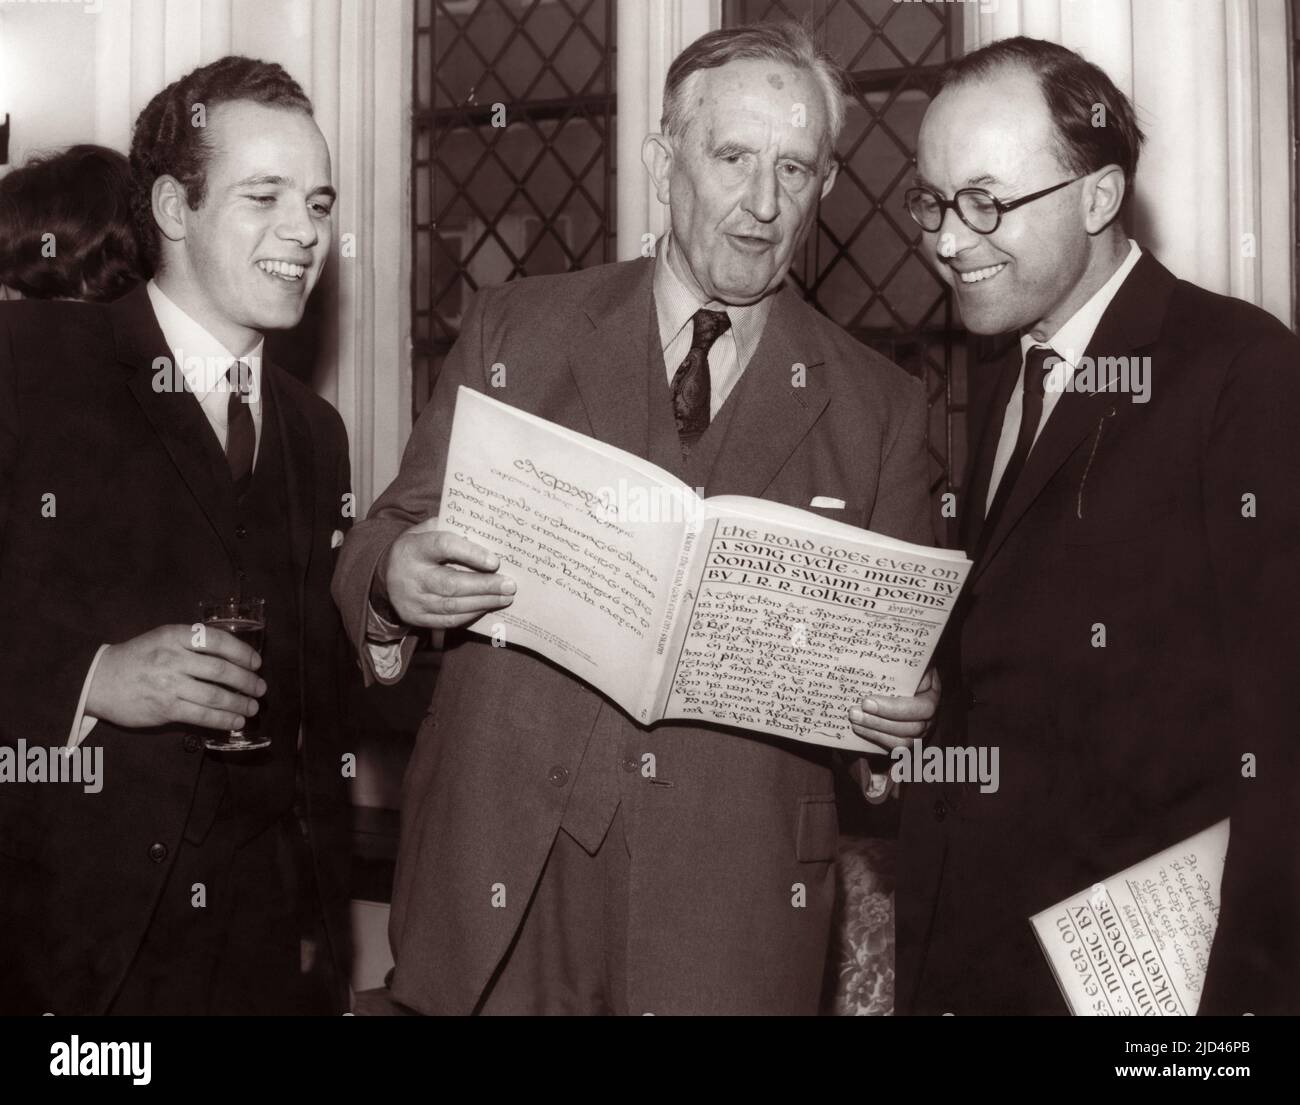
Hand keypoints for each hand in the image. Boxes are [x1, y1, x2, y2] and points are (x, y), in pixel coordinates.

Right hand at [85, 624, 265, 731]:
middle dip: (248, 681)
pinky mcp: (165, 708)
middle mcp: (174, 659)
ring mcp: (169, 685)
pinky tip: (235, 722)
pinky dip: (224, 720)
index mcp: (175, 636)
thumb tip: (232, 657)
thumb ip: (193, 643)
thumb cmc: (137, 657)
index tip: (256, 663)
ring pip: (216, 696)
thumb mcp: (163, 638)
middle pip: (222, 671)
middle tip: (260, 688)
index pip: (219, 641)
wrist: (98, 680)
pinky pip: (202, 716)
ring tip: (252, 708)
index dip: (243, 653)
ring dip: (240, 704)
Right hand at [377, 520, 515, 628]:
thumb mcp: (425, 530)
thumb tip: (486, 535)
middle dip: (484, 585)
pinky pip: (448, 620)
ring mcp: (412, 600)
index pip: (443, 547)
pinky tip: (487, 607)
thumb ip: (451, 528)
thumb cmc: (417, 549)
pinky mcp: (415, 618)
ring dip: (483, 602)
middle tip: (509, 584)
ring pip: (452, 605)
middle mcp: (410, 576)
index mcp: (413, 548)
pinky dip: (471, 614)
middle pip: (451, 583)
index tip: (495, 561)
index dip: (471, 553)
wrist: (384, 576)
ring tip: (505, 597)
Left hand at [847, 667, 939, 750]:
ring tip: (854, 721)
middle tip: (854, 713)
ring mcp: (921, 729)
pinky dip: (876, 739)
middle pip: (912, 728)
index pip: (921, 708)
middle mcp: (930, 715)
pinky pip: (896, 747)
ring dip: (876, 732)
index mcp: (932, 693)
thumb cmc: (905, 664)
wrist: (907, 673)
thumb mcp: (907, 659)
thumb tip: (873, 657)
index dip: (894, 709)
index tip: (867, 701)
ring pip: (904, 741)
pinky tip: (859, 729)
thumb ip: (897, 662)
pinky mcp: (908, 737)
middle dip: (880, 722)